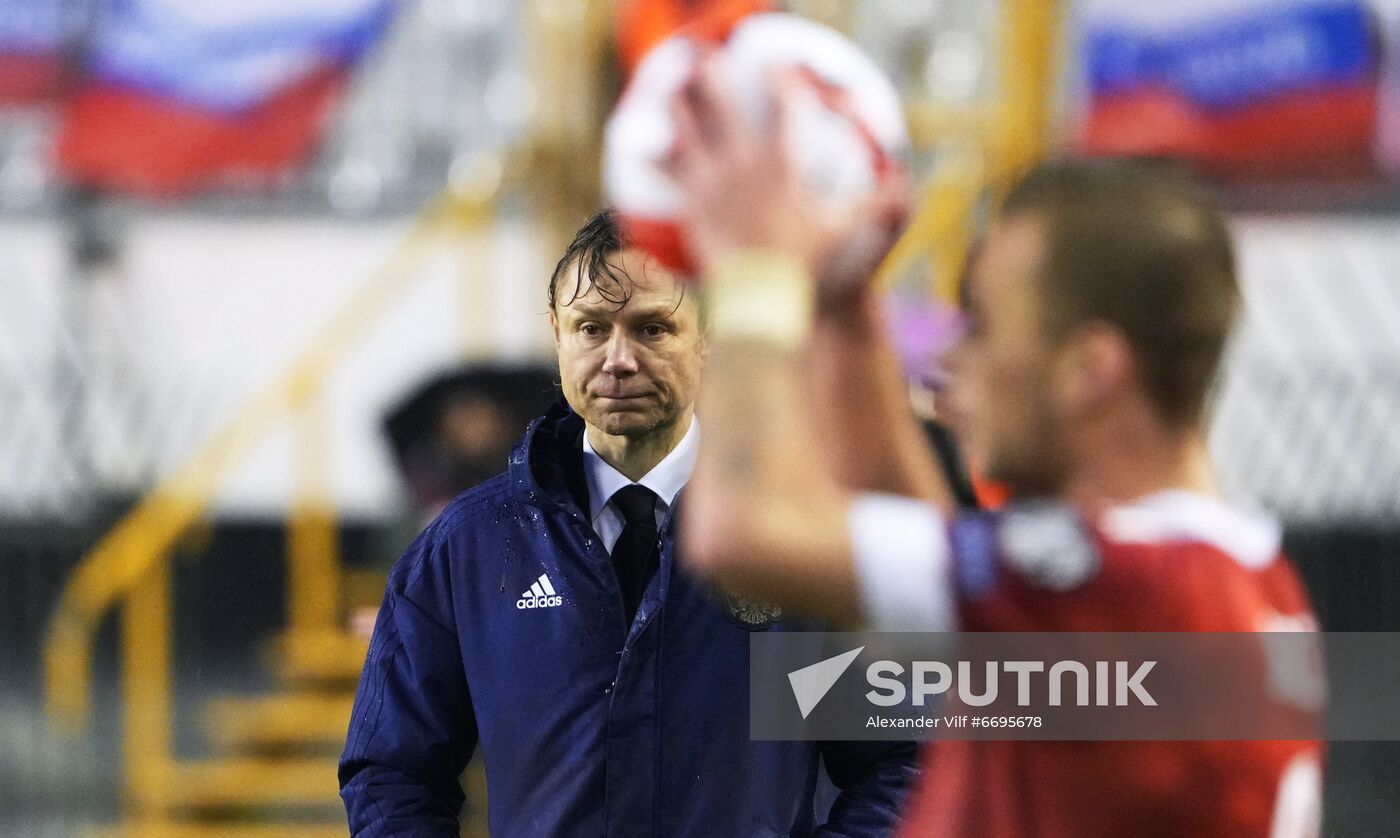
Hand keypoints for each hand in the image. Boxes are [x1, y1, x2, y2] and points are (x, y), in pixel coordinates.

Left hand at [665, 56, 908, 287]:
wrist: (763, 296)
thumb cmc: (807, 264)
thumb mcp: (848, 231)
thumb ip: (878, 205)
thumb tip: (906, 184)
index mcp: (783, 162)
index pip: (785, 107)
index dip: (782, 80)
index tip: (776, 65)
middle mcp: (743, 161)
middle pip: (723, 101)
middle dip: (712, 72)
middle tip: (706, 56)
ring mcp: (713, 179)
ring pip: (687, 127)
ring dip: (679, 103)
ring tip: (672, 86)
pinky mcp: (692, 202)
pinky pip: (669, 171)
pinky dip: (656, 156)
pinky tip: (643, 147)